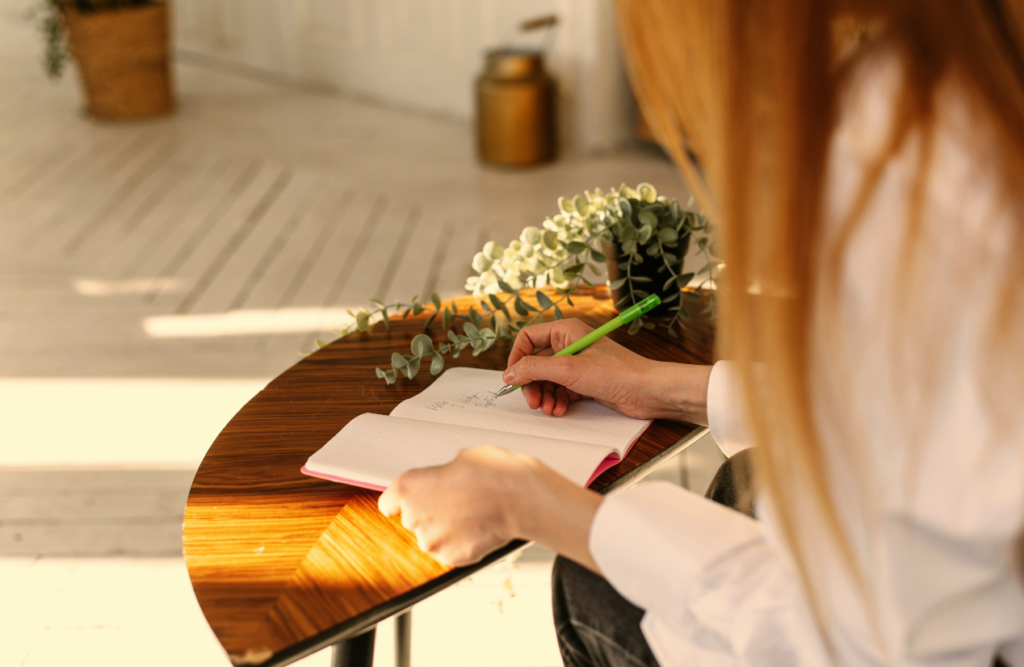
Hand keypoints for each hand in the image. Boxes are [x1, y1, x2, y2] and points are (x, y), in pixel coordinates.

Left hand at [378, 446, 602, 569]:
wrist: (520, 498)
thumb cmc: (494, 473)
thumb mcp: (463, 458)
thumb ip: (444, 473)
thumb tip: (449, 478)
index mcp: (409, 487)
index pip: (388, 502)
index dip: (400, 501)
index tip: (403, 504)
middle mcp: (414, 517)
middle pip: (414, 518)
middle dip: (432, 511)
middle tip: (457, 500)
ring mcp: (431, 541)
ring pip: (433, 536)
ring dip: (447, 529)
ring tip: (473, 514)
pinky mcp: (451, 558)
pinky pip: (451, 550)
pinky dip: (462, 543)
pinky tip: (479, 527)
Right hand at [502, 318, 712, 422]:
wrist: (647, 391)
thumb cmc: (616, 373)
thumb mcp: (568, 369)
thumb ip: (534, 369)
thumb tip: (509, 373)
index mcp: (566, 331)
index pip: (528, 338)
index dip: (517, 358)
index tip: (513, 378)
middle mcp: (570, 345)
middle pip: (536, 363)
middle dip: (532, 384)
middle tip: (533, 402)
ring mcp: (577, 365)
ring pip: (547, 380)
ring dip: (545, 396)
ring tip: (550, 409)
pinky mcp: (584, 383)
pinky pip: (560, 391)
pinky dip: (557, 402)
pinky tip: (561, 411)